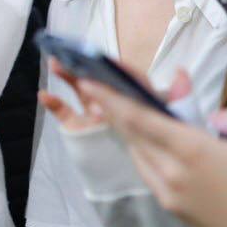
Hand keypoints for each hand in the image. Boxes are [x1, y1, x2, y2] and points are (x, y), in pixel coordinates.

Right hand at [39, 58, 192, 133]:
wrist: (156, 173)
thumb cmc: (167, 145)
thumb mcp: (179, 123)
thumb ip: (180, 99)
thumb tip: (182, 73)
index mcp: (142, 97)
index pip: (131, 79)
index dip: (119, 68)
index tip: (106, 60)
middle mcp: (118, 101)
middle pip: (102, 79)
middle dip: (88, 66)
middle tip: (73, 53)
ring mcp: (99, 113)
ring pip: (83, 92)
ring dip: (69, 76)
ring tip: (55, 63)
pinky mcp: (84, 128)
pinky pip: (69, 116)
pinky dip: (56, 106)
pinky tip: (45, 96)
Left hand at [74, 76, 226, 226]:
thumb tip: (211, 118)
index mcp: (191, 149)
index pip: (139, 118)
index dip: (110, 99)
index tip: (89, 82)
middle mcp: (172, 172)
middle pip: (131, 135)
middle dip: (113, 110)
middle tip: (100, 88)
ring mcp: (169, 196)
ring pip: (138, 156)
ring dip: (129, 133)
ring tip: (128, 112)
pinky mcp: (173, 212)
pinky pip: (149, 175)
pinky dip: (144, 155)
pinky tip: (151, 144)